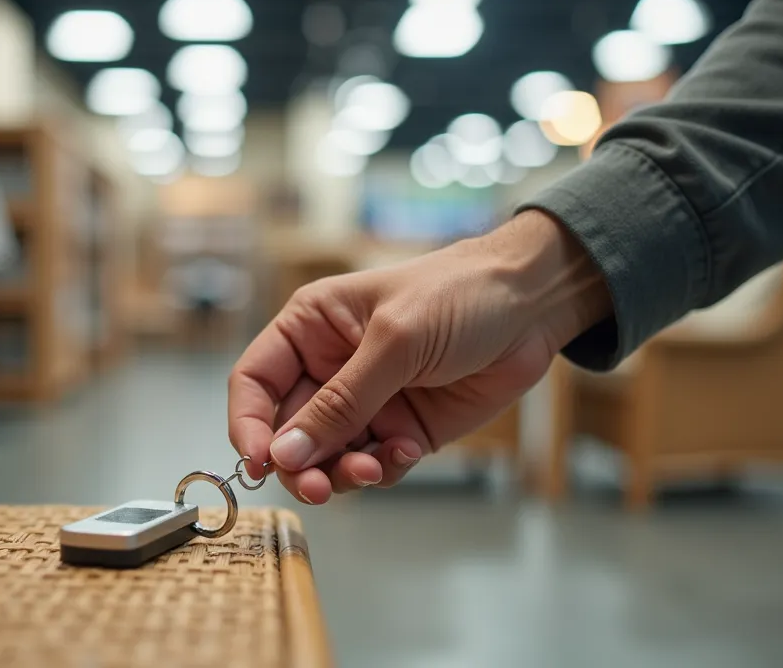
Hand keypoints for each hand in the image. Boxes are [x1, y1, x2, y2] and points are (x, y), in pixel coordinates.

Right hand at [228, 210, 612, 503]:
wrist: (533, 304)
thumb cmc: (459, 294)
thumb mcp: (394, 342)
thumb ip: (341, 402)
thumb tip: (285, 454)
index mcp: (310, 328)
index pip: (255, 383)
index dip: (249, 424)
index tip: (261, 462)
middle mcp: (329, 368)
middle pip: (287, 432)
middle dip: (300, 464)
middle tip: (319, 487)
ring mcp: (367, 402)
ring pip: (327, 458)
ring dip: (341, 474)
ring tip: (373, 470)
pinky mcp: (402, 429)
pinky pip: (374, 465)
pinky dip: (384, 469)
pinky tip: (407, 451)